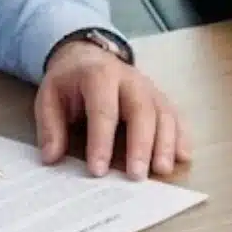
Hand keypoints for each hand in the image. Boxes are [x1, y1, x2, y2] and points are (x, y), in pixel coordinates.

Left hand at [36, 40, 191, 178]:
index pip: (103, 110)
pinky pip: (175, 116)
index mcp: (99, 76)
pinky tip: (182, 157)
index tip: (98, 170)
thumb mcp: (49, 97)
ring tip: (162, 171)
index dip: (101, 142)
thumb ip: (50, 127)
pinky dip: (181, 137)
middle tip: (137, 176)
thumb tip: (51, 157)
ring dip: (166, 144)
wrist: (88, 56)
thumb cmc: (70, 82)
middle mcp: (130, 79)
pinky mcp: (160, 98)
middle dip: (141, 145)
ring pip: (164, 114)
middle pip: (142, 111)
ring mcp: (149, 88)